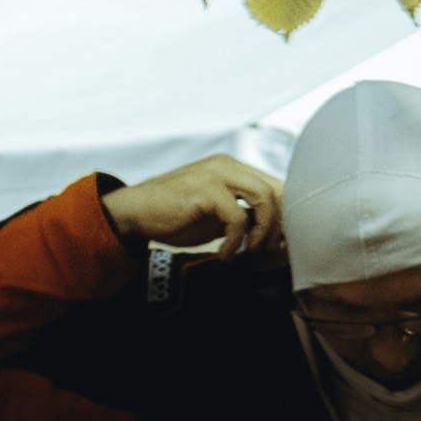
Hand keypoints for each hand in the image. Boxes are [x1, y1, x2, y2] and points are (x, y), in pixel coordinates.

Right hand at [105, 154, 283, 257]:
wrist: (135, 213)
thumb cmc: (176, 217)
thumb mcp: (217, 216)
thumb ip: (244, 218)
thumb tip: (277, 238)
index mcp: (234, 169)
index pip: (277, 187)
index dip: (285, 217)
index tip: (278, 245)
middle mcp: (229, 165)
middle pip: (278, 190)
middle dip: (279, 226)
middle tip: (267, 252)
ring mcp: (217, 174)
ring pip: (265, 198)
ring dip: (263, 231)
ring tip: (249, 252)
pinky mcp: (205, 190)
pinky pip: (238, 217)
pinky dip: (236, 242)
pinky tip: (224, 254)